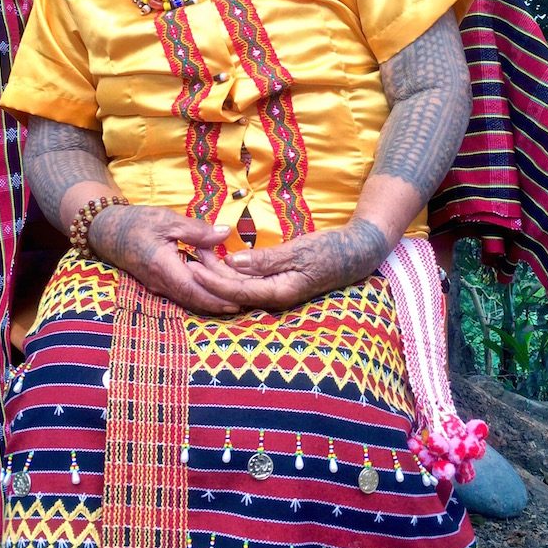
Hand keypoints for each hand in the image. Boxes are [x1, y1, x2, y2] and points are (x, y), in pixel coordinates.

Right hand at [88, 204, 239, 315]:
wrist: (109, 231)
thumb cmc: (138, 222)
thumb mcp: (168, 220)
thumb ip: (197, 230)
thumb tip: (225, 233)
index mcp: (163, 267)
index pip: (193, 290)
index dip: (216, 298)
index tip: (237, 301)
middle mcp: (160, 283)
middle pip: (194, 300)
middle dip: (219, 303)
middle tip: (245, 302)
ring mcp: (158, 286)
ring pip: (188, 299)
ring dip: (211, 299)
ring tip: (235, 298)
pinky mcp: (158, 283)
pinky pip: (182, 292)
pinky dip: (200, 292)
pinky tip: (214, 287)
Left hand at [187, 217, 389, 310]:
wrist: (356, 253)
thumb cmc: (330, 250)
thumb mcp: (299, 250)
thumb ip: (266, 259)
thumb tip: (235, 263)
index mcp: (280, 292)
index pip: (238, 291)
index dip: (213, 280)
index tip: (193, 268)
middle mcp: (275, 297)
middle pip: (235, 291)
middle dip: (211, 275)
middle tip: (191, 255)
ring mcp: (277, 292)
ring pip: (241, 287)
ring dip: (220, 273)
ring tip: (201, 255)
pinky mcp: (279, 284)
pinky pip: (250, 282)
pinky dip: (234, 272)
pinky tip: (223, 260)